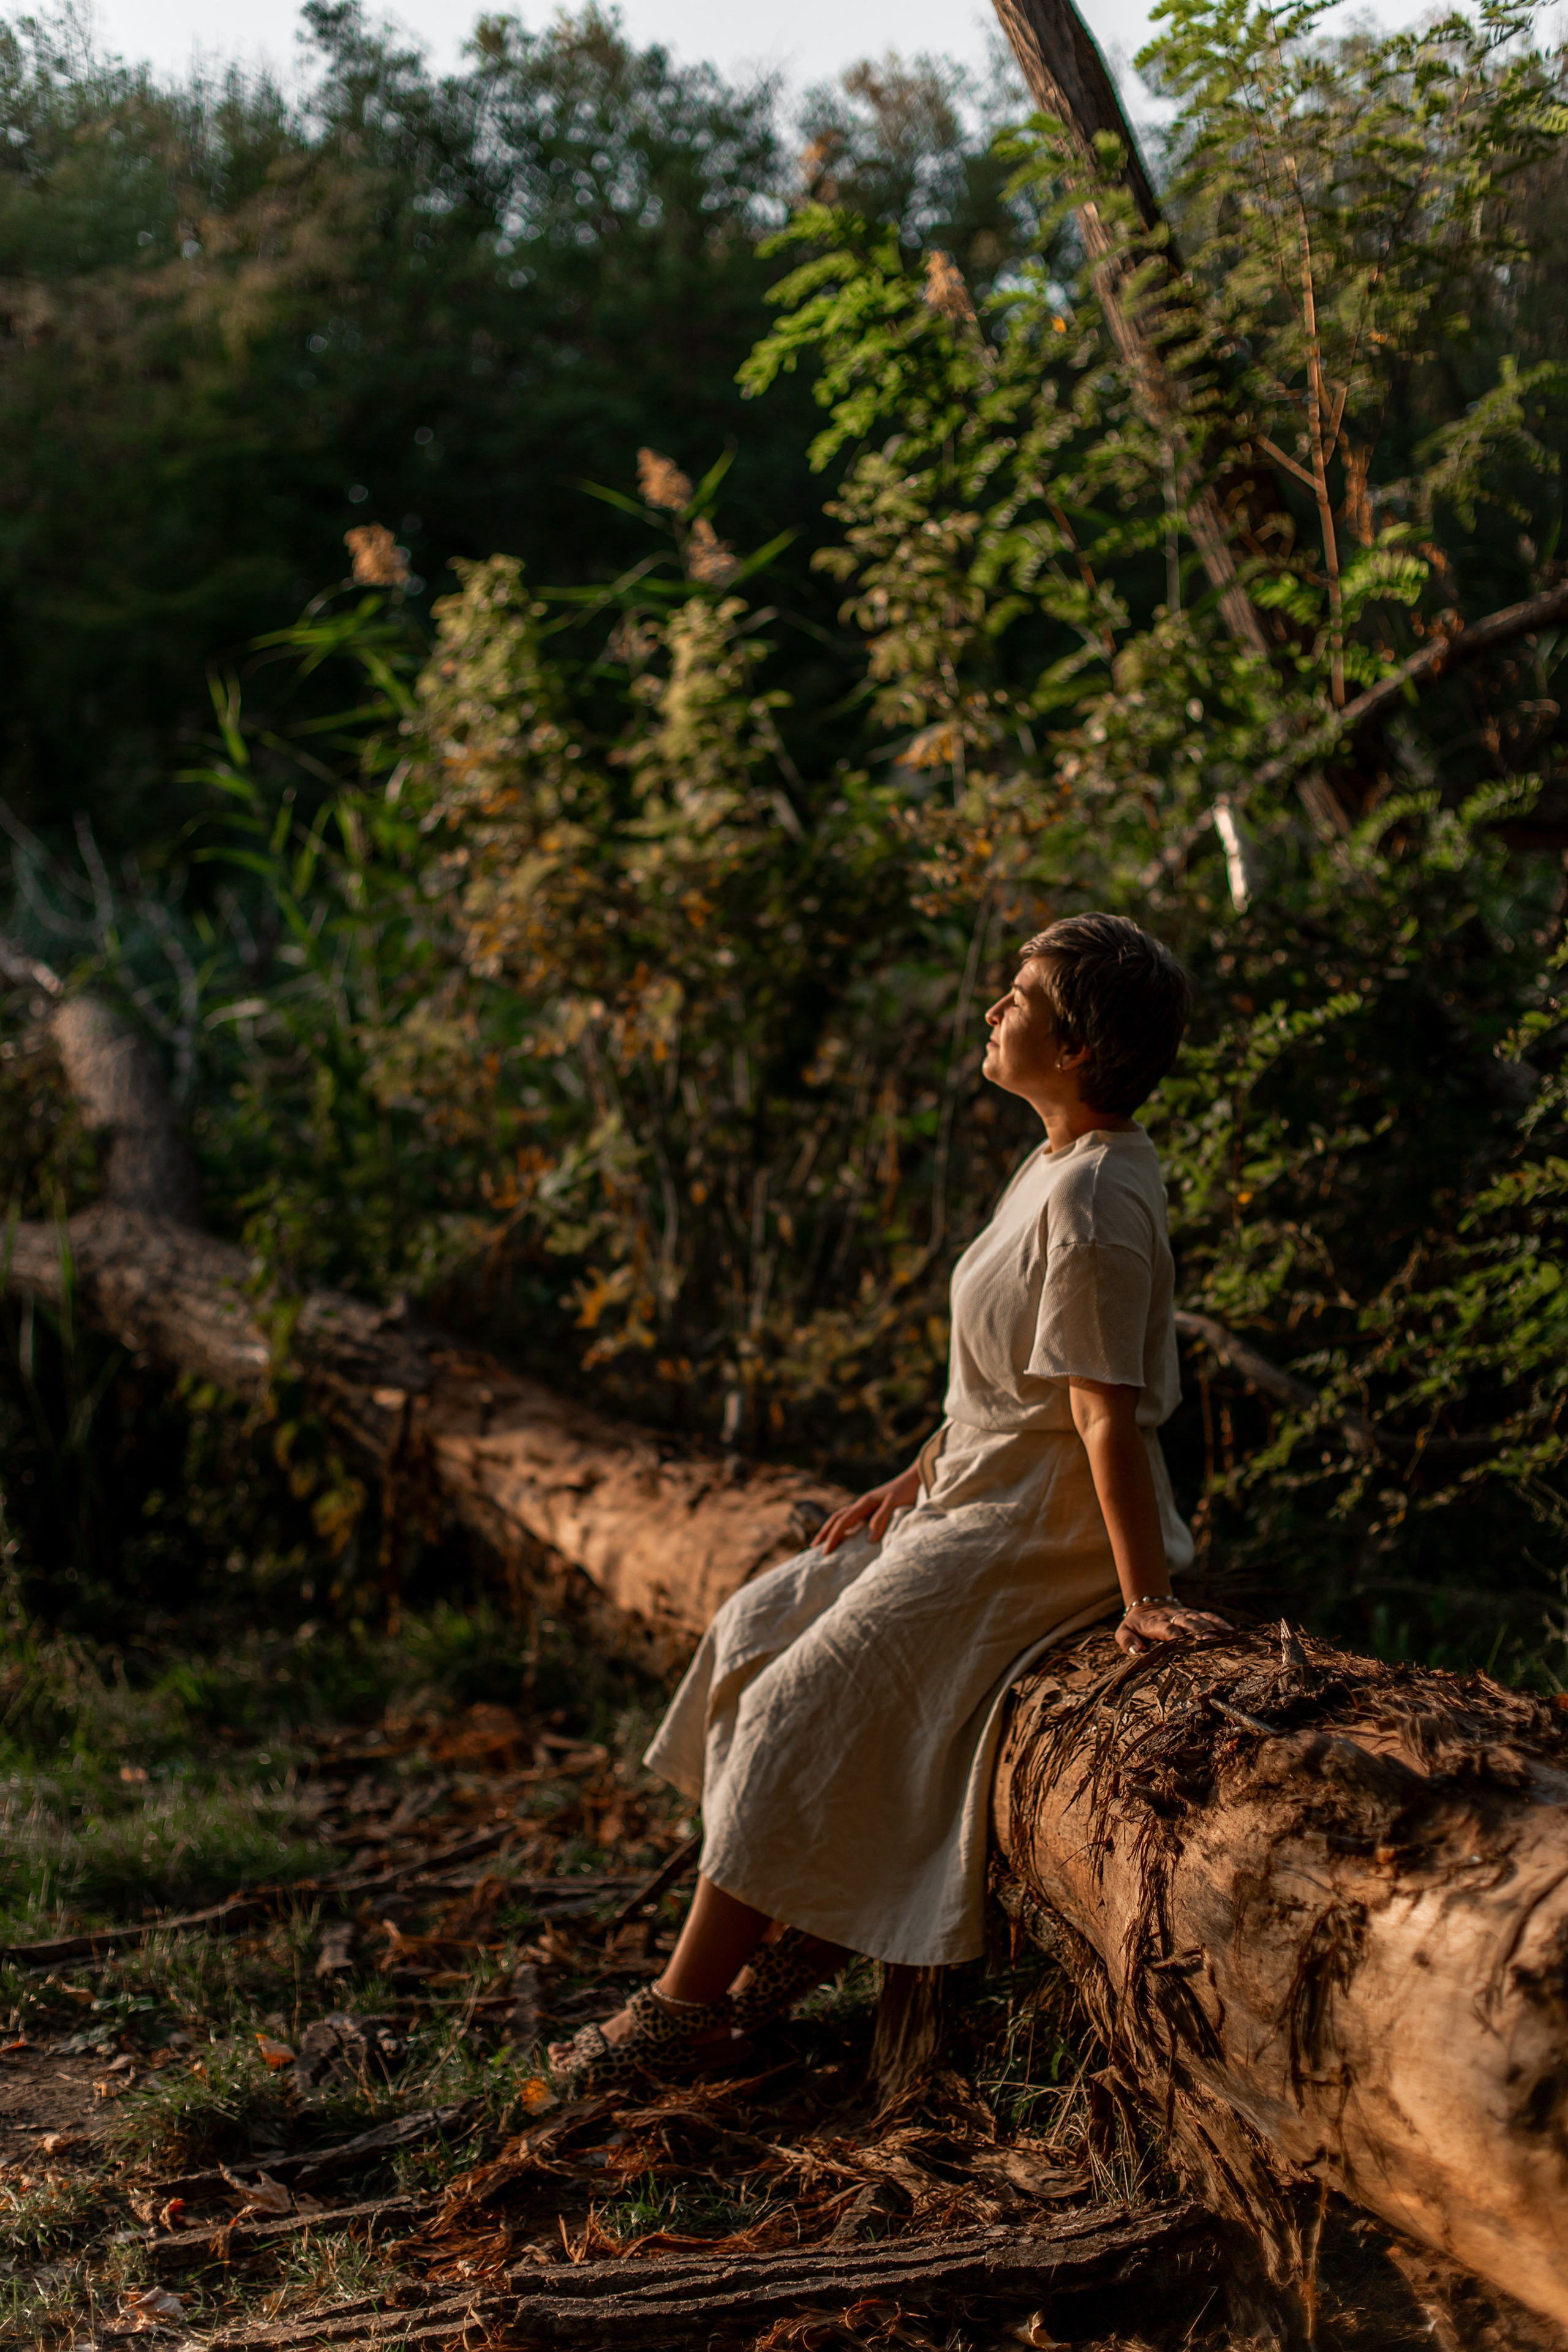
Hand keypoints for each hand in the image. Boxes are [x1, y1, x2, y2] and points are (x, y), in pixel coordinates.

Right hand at [816, 1465, 920, 1555]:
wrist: (916, 1478)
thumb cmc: (906, 1491)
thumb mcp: (894, 1504)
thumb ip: (881, 1519)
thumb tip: (868, 1540)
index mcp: (864, 1503)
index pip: (843, 1522)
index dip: (833, 1537)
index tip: (825, 1552)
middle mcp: (862, 1504)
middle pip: (837, 1518)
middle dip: (825, 1533)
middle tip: (813, 1547)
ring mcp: (866, 1506)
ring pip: (843, 1518)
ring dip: (832, 1529)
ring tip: (824, 1542)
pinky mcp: (873, 1509)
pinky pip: (853, 1520)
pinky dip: (844, 1528)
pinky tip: (846, 1536)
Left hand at [1116, 1597, 1231, 1654]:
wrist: (1146, 1603)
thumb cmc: (1135, 1624)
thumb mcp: (1123, 1631)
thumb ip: (1127, 1641)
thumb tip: (1137, 1651)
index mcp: (1154, 1623)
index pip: (1165, 1628)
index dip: (1173, 1634)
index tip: (1181, 1642)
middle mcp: (1172, 1617)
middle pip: (1186, 1623)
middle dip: (1196, 1631)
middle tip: (1207, 1642)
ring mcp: (1184, 1614)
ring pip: (1198, 1619)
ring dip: (1210, 1629)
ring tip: (1221, 1639)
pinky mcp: (1193, 1614)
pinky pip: (1208, 1616)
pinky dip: (1219, 1623)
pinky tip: (1231, 1631)